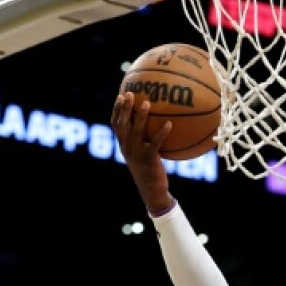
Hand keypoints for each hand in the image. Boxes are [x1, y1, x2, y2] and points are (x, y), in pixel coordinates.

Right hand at [111, 92, 172, 212]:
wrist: (152, 191)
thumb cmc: (150, 171)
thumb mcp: (143, 155)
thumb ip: (144, 140)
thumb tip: (157, 123)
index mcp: (124, 145)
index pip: (116, 125)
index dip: (117, 110)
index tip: (120, 95)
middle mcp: (127, 148)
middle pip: (122, 125)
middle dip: (125, 108)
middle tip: (130, 94)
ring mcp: (136, 154)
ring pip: (136, 132)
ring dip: (140, 116)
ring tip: (147, 103)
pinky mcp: (148, 160)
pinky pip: (155, 143)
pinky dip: (162, 133)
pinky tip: (170, 124)